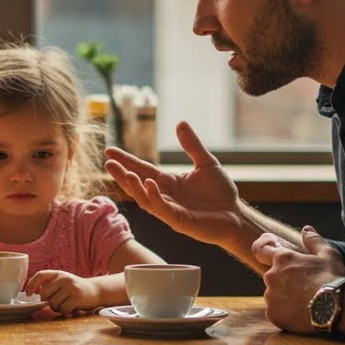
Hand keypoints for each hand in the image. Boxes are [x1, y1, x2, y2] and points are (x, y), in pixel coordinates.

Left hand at [25, 270, 100, 315]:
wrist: (97, 290)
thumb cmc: (76, 289)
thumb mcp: (64, 282)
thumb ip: (51, 286)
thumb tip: (35, 297)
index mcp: (58, 273)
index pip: (40, 275)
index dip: (32, 284)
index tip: (28, 294)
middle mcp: (64, 278)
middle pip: (45, 293)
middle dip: (47, 302)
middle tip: (56, 304)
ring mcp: (71, 287)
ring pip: (53, 303)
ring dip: (57, 308)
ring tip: (65, 305)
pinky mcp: (77, 297)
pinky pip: (63, 309)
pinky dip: (65, 312)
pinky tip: (71, 308)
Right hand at [105, 121, 243, 250]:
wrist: (236, 215)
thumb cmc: (221, 192)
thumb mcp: (206, 163)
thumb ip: (192, 145)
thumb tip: (180, 123)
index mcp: (167, 182)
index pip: (141, 169)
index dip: (126, 160)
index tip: (109, 151)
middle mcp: (164, 195)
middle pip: (137, 184)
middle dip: (122, 175)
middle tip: (108, 164)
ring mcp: (169, 209)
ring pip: (145, 199)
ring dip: (134, 187)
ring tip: (125, 174)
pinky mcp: (179, 221)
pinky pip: (162, 209)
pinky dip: (154, 197)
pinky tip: (150, 184)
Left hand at [253, 226, 344, 333]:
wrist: (338, 307)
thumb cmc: (333, 278)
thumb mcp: (328, 254)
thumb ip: (314, 241)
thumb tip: (306, 229)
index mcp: (282, 258)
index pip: (262, 251)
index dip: (268, 255)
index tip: (276, 261)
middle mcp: (271, 276)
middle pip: (271, 276)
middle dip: (283, 280)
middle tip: (303, 287)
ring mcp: (270, 296)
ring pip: (272, 295)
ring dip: (283, 297)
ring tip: (304, 302)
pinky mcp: (273, 314)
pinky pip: (275, 312)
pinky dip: (284, 313)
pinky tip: (300, 313)